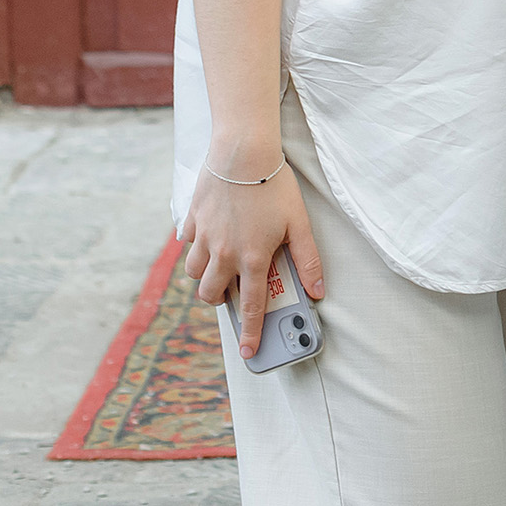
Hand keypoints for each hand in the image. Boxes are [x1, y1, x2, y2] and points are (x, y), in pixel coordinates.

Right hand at [178, 151, 324, 358]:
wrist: (243, 152)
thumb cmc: (274, 186)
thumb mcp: (299, 223)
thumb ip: (308, 260)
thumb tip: (317, 290)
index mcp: (252, 258)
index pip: (251, 306)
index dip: (251, 332)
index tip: (249, 352)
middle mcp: (224, 253)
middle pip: (211, 295)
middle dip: (220, 302)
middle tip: (232, 292)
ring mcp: (204, 237)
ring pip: (194, 274)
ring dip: (205, 276)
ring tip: (220, 266)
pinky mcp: (192, 220)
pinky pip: (187, 244)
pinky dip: (195, 247)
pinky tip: (209, 237)